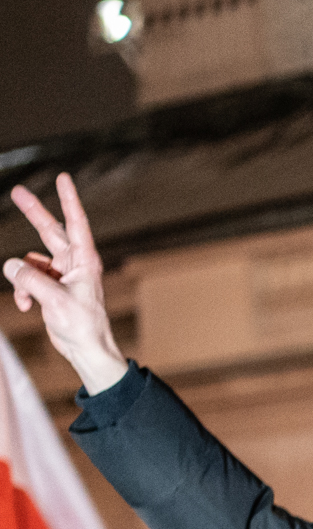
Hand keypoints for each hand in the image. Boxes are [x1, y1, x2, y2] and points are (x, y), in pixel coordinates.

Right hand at [5, 175, 127, 392]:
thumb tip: (10, 265)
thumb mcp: (55, 301)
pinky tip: (26, 306)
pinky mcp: (52, 287)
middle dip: (34, 213)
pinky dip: (22, 291)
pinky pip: (28, 279)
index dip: (68, 200)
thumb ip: (31, 280)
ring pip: (31, 261)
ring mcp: (62, 275)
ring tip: (27, 299)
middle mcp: (74, 264)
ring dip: (22, 278)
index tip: (63, 178)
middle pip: (50, 231)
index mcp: (85, 261)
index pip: (76, 224)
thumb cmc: (82, 326)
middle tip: (17, 191)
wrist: (86, 350)